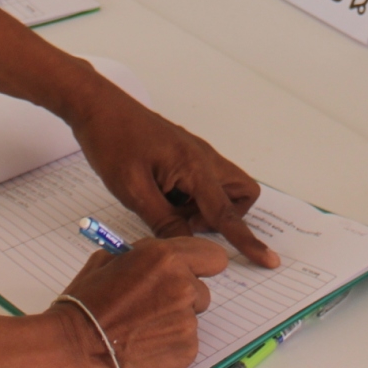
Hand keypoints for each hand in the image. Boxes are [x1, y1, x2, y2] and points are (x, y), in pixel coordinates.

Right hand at [47, 236, 228, 367]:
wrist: (73, 352)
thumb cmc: (83, 308)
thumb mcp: (106, 262)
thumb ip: (141, 257)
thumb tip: (155, 260)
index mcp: (165, 258)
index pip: (212, 256)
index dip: (201, 266)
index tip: (192, 273)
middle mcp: (182, 286)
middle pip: (202, 290)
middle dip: (183, 297)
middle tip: (154, 307)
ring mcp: (186, 321)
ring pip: (192, 318)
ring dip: (174, 322)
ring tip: (141, 330)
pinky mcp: (185, 351)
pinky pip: (187, 343)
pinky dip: (170, 346)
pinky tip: (143, 347)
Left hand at [70, 94, 279, 267]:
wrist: (98, 107)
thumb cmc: (112, 143)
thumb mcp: (133, 190)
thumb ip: (164, 221)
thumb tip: (188, 246)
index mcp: (194, 166)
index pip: (227, 212)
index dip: (247, 240)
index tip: (269, 260)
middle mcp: (204, 158)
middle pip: (241, 194)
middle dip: (224, 216)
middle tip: (183, 220)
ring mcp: (196, 154)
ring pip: (222, 188)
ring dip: (203, 207)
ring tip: (165, 205)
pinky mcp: (185, 154)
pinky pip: (203, 182)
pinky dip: (189, 196)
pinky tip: (159, 194)